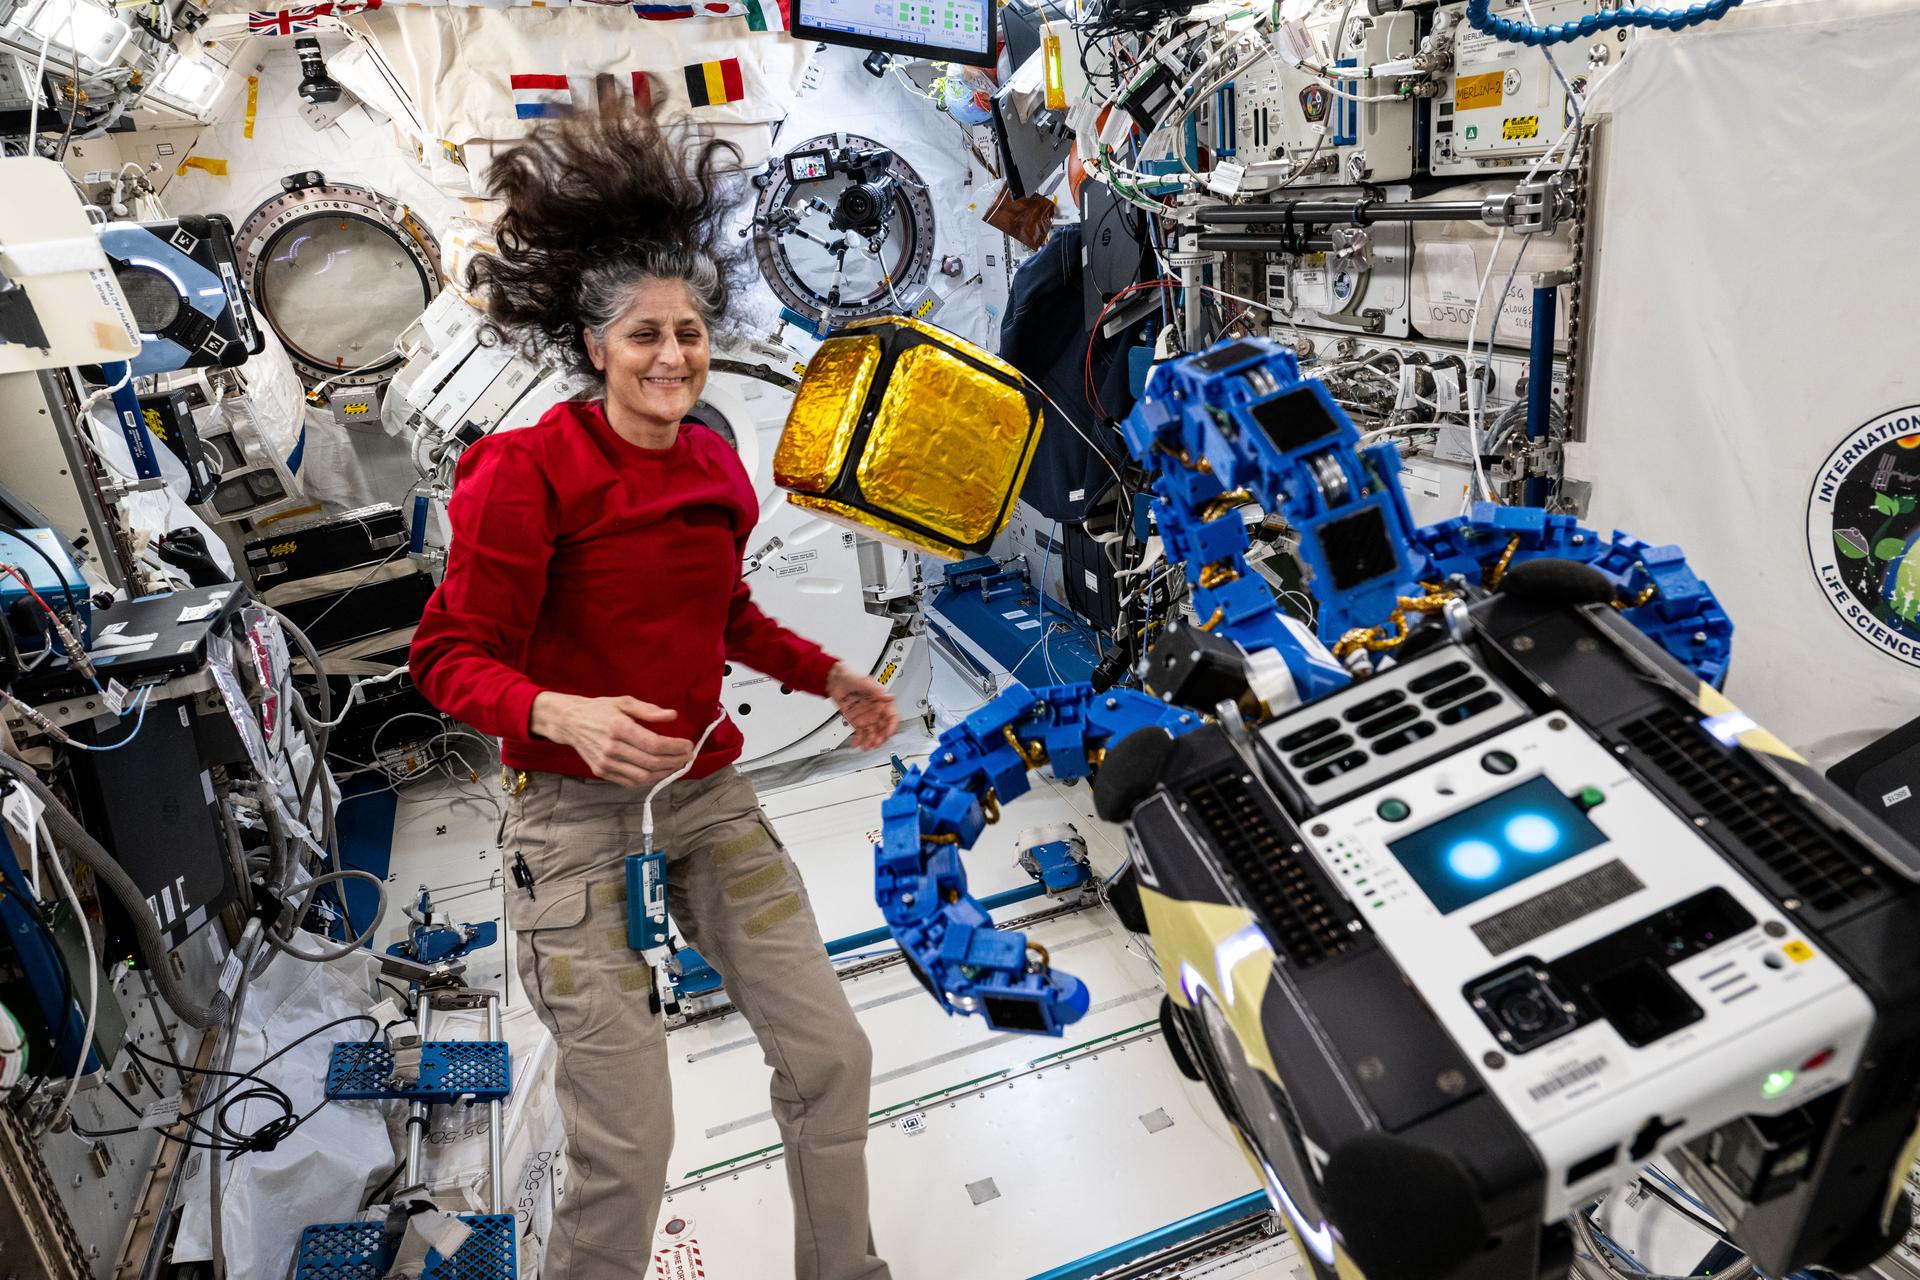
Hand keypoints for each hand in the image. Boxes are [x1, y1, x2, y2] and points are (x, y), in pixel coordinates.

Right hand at [529, 692, 695, 788]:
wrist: (570, 722)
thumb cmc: (599, 710)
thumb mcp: (624, 702)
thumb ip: (649, 710)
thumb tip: (672, 716)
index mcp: (619, 728)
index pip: (655, 744)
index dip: (676, 748)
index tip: (688, 746)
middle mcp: (612, 748)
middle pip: (652, 763)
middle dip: (675, 761)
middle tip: (687, 756)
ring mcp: (606, 763)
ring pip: (643, 776)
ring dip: (665, 773)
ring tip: (677, 765)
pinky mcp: (602, 772)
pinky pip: (631, 782)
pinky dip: (649, 780)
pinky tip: (659, 771)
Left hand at [825, 662, 898, 750]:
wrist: (836, 681)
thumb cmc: (851, 677)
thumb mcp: (864, 682)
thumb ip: (876, 690)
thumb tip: (889, 697)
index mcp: (881, 702)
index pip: (892, 717)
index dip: (891, 726)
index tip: (887, 733)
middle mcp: (876, 711)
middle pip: (883, 728)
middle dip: (880, 738)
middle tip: (875, 743)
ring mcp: (866, 717)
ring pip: (872, 733)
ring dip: (870, 742)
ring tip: (865, 747)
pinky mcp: (856, 721)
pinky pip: (860, 733)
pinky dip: (858, 740)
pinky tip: (855, 744)